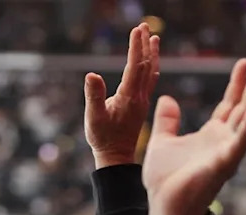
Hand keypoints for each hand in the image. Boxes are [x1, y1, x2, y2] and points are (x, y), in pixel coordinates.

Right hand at [84, 23, 159, 168]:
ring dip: (152, 54)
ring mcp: (142, 101)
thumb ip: (93, 96)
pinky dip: (152, 67)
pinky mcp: (141, 105)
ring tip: (154, 37)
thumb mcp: (94, 118)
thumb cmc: (103, 138)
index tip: (136, 30)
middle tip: (144, 26)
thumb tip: (92, 75)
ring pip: (150, 72)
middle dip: (145, 44)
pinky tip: (152, 62)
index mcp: (128, 97)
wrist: (116, 156)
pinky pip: (150, 82)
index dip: (136, 47)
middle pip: (145, 65)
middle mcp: (139, 97)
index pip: (134, 67)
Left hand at [142, 58, 245, 214]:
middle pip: (244, 108)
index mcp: (211, 135)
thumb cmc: (164, 181)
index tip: (245, 62)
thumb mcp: (161, 142)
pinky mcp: (223, 166)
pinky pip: (239, 144)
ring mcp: (226, 153)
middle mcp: (223, 142)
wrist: (163, 207)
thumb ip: (166, 121)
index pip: (230, 104)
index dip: (238, 84)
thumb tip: (167, 99)